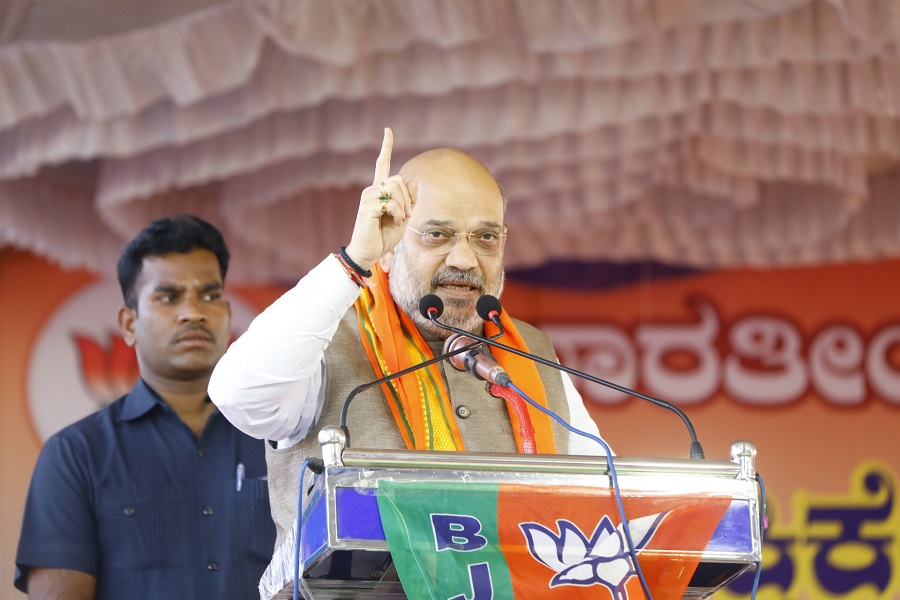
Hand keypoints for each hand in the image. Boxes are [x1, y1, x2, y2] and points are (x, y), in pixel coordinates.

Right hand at [344, 127, 415, 269]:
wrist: (369, 252)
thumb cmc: (384, 236)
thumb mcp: (403, 216)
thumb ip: (409, 200)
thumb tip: (414, 180)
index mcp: (380, 190)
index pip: (382, 164)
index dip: (386, 147)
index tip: (387, 130)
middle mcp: (372, 189)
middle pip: (399, 179)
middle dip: (408, 198)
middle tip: (405, 215)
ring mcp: (368, 196)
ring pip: (396, 187)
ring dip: (404, 206)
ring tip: (399, 219)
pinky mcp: (368, 205)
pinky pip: (391, 202)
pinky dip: (398, 213)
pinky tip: (393, 222)